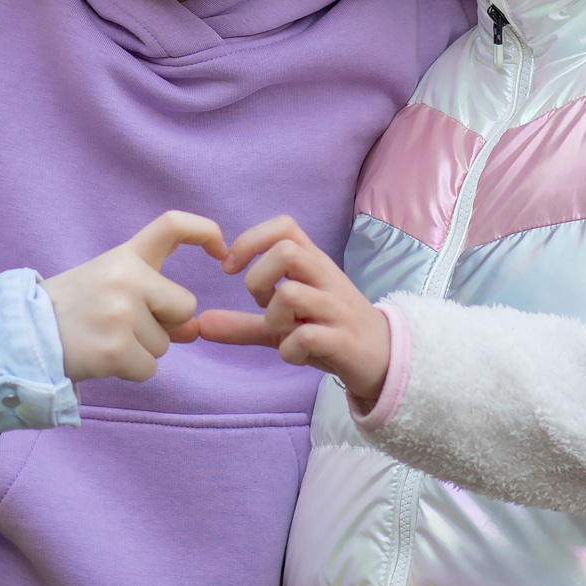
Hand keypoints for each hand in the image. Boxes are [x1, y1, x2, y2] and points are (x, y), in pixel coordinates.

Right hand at [43, 212, 227, 382]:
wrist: (21, 336)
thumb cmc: (68, 311)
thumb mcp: (107, 287)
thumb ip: (154, 300)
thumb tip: (193, 328)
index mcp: (124, 256)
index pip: (171, 225)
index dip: (205, 231)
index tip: (222, 251)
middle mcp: (126, 278)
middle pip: (184, 308)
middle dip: (164, 324)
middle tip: (120, 325)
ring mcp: (121, 313)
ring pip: (166, 344)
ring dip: (141, 350)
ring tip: (102, 339)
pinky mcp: (116, 349)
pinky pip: (149, 368)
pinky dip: (130, 371)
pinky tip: (101, 358)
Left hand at [193, 217, 389, 405]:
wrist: (385, 359)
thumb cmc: (331, 331)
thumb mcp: (286, 325)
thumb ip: (245, 323)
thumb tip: (200, 325)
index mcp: (313, 265)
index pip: (284, 226)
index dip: (250, 240)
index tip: (229, 268)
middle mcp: (326, 279)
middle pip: (286, 252)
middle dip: (258, 280)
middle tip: (261, 304)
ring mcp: (338, 308)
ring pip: (291, 294)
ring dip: (274, 319)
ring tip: (284, 334)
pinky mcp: (345, 339)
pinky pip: (306, 335)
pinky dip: (290, 350)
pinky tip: (295, 355)